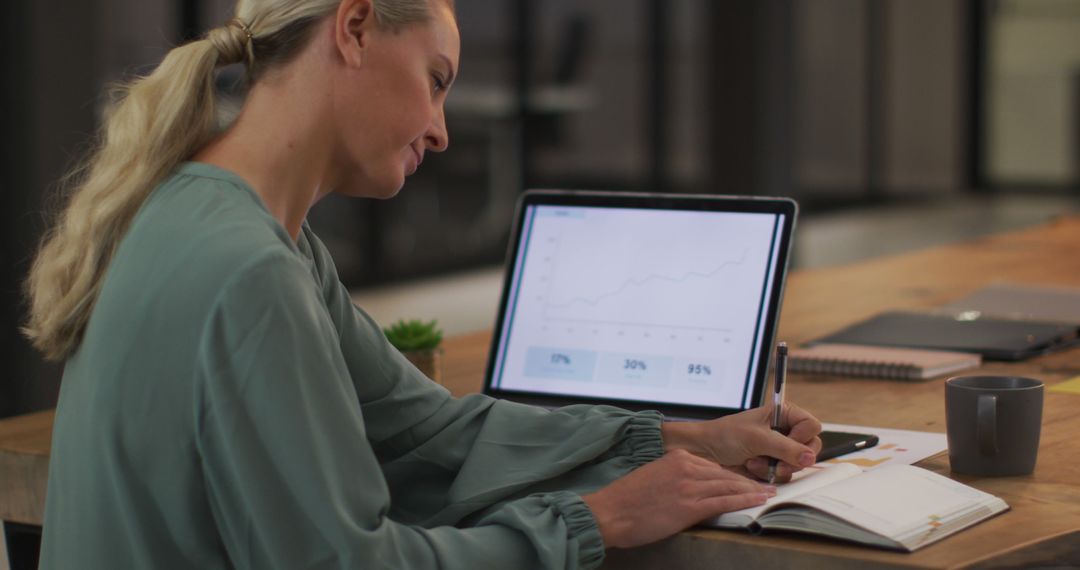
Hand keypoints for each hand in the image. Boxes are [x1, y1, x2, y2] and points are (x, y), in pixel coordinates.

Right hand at [582, 449, 774, 548]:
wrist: (611, 512)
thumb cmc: (627, 499)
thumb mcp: (653, 476)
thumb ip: (675, 476)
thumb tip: (691, 486)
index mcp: (677, 458)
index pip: (713, 465)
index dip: (733, 473)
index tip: (745, 478)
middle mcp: (686, 468)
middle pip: (725, 474)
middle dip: (748, 480)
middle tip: (767, 484)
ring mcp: (689, 486)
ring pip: (729, 485)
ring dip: (752, 490)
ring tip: (768, 493)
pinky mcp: (690, 506)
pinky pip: (724, 501)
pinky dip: (744, 500)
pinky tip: (757, 501)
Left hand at [662, 402, 821, 481]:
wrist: (705, 450)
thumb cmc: (726, 435)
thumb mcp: (757, 438)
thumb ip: (785, 448)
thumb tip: (809, 457)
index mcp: (784, 414)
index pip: (812, 426)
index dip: (803, 437)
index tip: (786, 441)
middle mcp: (785, 431)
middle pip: (810, 448)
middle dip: (791, 458)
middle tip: (775, 461)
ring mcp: (780, 450)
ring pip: (797, 465)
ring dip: (775, 466)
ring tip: (754, 460)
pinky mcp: (773, 465)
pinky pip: (784, 475)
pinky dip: (768, 474)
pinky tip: (751, 467)